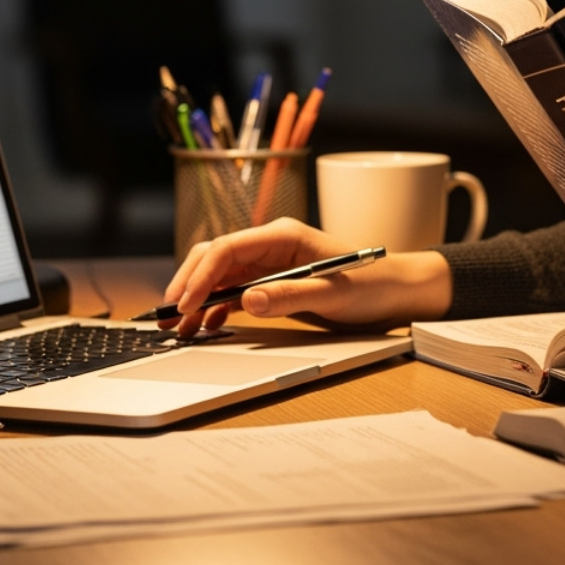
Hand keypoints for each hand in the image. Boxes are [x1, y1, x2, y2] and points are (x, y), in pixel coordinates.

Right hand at [158, 219, 453, 336]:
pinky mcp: (271, 282)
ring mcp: (269, 263)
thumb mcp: (332, 294)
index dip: (200, 274)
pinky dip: (214, 307)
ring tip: (178, 328)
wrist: (395, 291)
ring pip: (219, 275)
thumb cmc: (371, 285)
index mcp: (283, 236)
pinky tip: (204, 326)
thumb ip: (289, 296)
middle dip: (188, 283)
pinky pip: (233, 291)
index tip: (183, 302)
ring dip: (196, 298)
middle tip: (169, 316)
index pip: (228, 247)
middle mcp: (270, 245)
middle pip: (215, 257)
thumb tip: (246, 300)